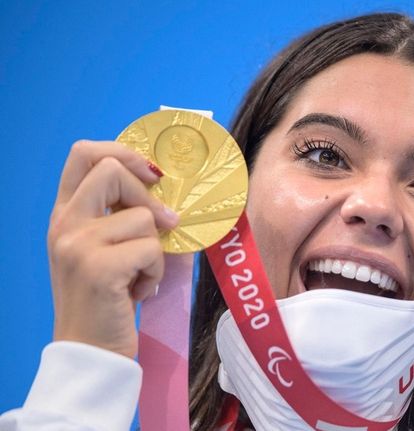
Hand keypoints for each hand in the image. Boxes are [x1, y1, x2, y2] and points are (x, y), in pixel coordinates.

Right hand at [47, 140, 178, 357]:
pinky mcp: (99, 267)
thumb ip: (121, 217)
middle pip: (112, 170)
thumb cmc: (104, 300)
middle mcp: (65, 224)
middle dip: (148, 198)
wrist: (88, 350)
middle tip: (163, 227)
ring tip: (139, 276)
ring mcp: (78, 245)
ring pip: (144, 218)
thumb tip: (164, 191)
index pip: (84, 154)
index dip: (123, 152)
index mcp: (65, 215)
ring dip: (156, 250)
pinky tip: (139, 291)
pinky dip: (156, 272)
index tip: (151, 175)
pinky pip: (152, 249)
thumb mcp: (103, 251)